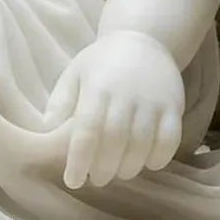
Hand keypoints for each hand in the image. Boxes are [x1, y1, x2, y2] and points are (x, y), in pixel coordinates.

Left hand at [45, 31, 185, 189]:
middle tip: (97, 179)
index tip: (73, 181)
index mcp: (97, 87)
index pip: (87, 130)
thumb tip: (45, 131)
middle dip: (104, 168)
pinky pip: (170, 140)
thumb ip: (60, 102)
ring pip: (143, 144)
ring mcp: (153, 100)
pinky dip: (159, 158)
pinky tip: (148, 163)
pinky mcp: (174, 105)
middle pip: (115, 141)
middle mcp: (126, 94)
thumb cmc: (102, 62)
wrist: (145, 38)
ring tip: (119, 173)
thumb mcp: (75, 74)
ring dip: (130, 167)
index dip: (79, 160)